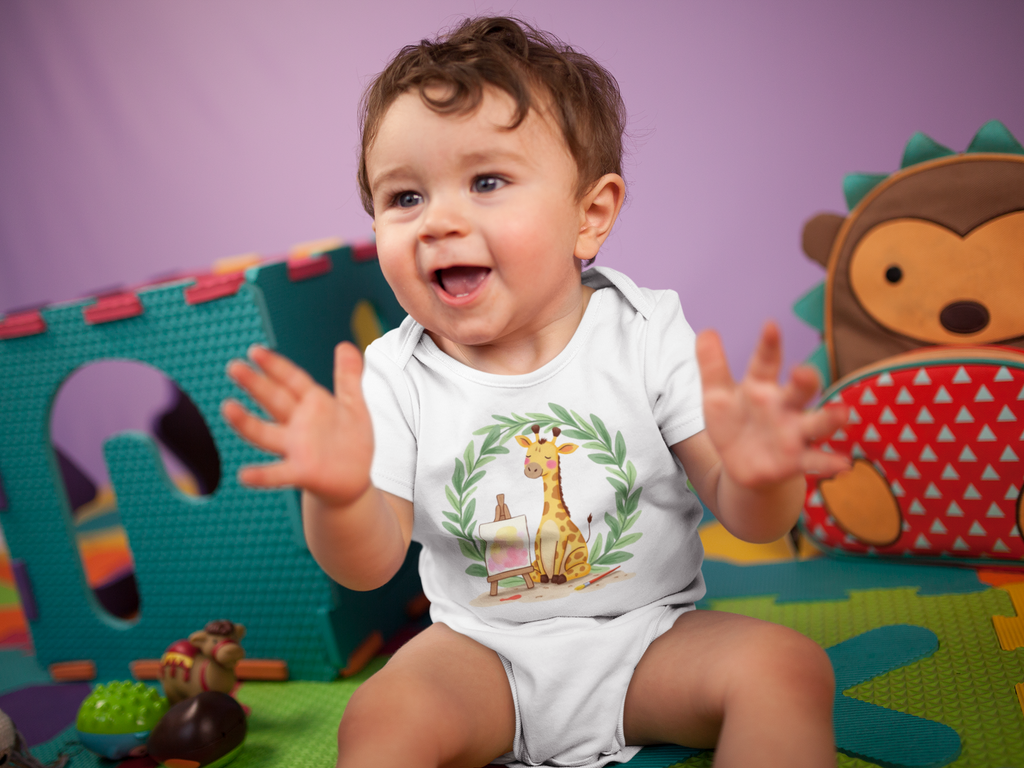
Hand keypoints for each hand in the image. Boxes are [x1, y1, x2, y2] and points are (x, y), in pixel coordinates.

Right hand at [221, 342, 372, 505]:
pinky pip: (279, 474)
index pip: (292, 380)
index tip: (255, 351)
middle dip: (256, 384)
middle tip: (233, 367)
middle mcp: (298, 424)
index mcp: (312, 404)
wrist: (353, 480)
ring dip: (247, 423)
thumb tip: (346, 344)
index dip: (276, 366)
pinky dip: (262, 475)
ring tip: (227, 408)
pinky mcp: (302, 472)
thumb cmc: (350, 441)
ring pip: (267, 433)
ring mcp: (297, 448)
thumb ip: (348, 377)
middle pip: (275, 401)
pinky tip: (244, 475)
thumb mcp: (353, 405)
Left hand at [696, 322, 849, 488]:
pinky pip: (816, 460)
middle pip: (799, 389)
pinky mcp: (797, 460)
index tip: (770, 326)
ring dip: (829, 418)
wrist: (742, 465)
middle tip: (803, 372)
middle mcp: (783, 405)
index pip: (765, 361)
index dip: (768, 345)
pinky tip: (843, 464)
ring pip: (816, 422)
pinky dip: (830, 462)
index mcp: (760, 385)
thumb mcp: (716, 396)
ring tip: (842, 413)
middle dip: (805, 380)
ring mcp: (794, 432)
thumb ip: (712, 366)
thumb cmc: (733, 422)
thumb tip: (706, 331)